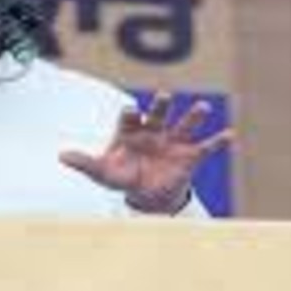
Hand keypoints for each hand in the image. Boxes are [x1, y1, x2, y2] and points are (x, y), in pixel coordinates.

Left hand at [59, 92, 232, 213]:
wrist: (147, 194)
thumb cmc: (122, 177)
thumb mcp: (103, 173)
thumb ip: (85, 163)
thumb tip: (60, 156)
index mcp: (131, 132)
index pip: (130, 120)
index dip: (130, 116)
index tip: (130, 111)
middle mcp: (154, 131)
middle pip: (158, 115)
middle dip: (161, 107)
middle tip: (164, 96)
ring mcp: (173, 142)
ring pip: (184, 125)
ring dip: (194, 116)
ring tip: (204, 108)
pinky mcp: (189, 156)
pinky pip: (205, 147)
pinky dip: (218, 141)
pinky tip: (230, 134)